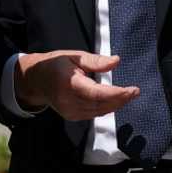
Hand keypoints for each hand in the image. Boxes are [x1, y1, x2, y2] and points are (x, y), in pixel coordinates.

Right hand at [14, 50, 138, 120]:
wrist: (36, 80)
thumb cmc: (56, 64)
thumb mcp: (74, 56)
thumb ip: (96, 60)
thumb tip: (116, 61)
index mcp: (68, 83)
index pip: (96, 93)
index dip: (116, 93)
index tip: (132, 89)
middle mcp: (68, 101)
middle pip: (100, 104)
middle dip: (121, 99)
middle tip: (135, 91)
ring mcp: (69, 111)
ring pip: (99, 111)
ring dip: (116, 104)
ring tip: (128, 95)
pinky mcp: (71, 116)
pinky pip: (93, 113)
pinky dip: (106, 107)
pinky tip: (114, 100)